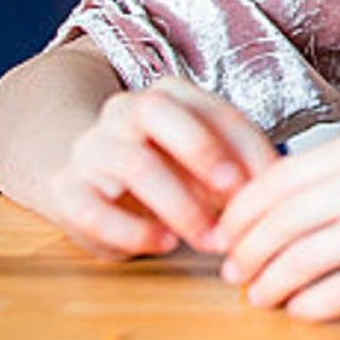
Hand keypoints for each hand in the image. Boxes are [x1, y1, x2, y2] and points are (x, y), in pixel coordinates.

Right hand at [48, 79, 278, 258]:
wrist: (90, 178)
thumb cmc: (167, 167)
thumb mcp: (203, 160)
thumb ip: (235, 165)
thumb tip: (273, 187)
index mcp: (167, 95)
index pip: (212, 108)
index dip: (246, 145)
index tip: (270, 182)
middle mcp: (123, 111)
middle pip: (158, 111)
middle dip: (204, 153)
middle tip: (236, 195)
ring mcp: (90, 148)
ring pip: (134, 164)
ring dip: (180, 206)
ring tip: (209, 238)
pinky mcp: (66, 190)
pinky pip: (93, 209)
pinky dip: (134, 230)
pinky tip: (165, 244)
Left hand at [213, 123, 339, 320]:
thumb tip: (288, 200)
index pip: (275, 182)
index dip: (240, 216)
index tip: (228, 236)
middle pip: (278, 225)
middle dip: (246, 256)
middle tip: (236, 275)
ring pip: (301, 263)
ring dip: (270, 288)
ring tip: (263, 298)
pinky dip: (310, 307)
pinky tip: (305, 310)